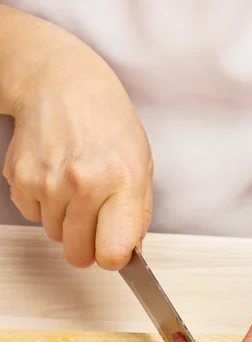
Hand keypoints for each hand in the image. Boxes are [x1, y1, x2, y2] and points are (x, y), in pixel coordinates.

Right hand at [1, 10, 151, 268]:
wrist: (63, 83)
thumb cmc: (108, 123)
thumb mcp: (142, 164)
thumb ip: (137, 214)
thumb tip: (128, 253)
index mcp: (123, 181)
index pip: (112, 253)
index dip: (114, 258)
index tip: (114, 249)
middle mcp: (83, 183)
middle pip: (79, 255)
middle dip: (88, 245)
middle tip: (96, 220)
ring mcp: (48, 182)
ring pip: (55, 237)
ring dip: (67, 222)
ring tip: (77, 187)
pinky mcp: (20, 179)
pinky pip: (34, 217)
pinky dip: (45, 206)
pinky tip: (56, 177)